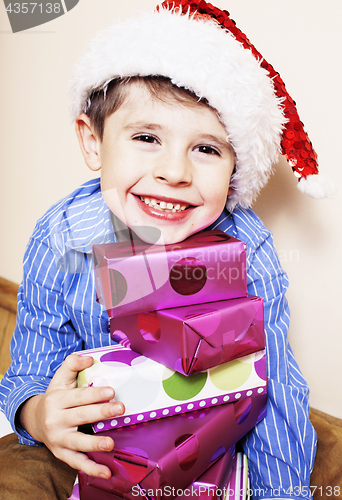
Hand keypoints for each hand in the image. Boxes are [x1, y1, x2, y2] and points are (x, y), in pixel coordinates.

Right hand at [20, 353, 124, 478]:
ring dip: (94, 443)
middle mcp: (56, 420)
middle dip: (101, 413)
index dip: (95, 394)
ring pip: (77, 442)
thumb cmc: (55, 397)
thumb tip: (89, 358)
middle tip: (120, 408)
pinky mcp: (61, 454)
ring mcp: (58, 439)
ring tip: (110, 443)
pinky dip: (91, 468)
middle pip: (81, 416)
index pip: (78, 397)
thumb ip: (73, 364)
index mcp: (57, 400)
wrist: (35, 420)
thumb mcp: (60, 378)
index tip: (111, 391)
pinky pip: (76, 462)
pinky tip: (106, 471)